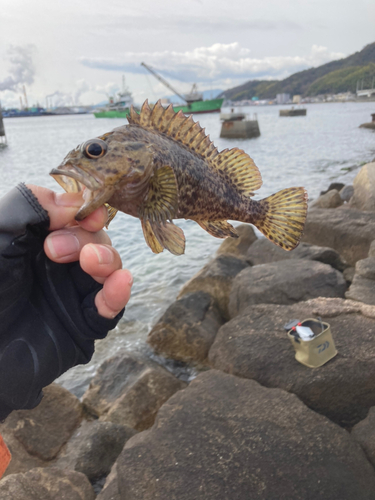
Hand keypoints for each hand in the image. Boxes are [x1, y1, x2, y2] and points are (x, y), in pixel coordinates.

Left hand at [27, 185, 131, 318]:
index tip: (88, 213)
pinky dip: (118, 293)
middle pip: (95, 238)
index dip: (88, 209)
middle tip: (54, 250)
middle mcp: (60, 263)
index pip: (76, 214)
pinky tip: (120, 283)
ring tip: (90, 262)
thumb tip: (75, 201)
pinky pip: (111, 306)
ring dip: (106, 260)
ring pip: (109, 267)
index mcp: (38, 238)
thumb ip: (28, 207)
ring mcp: (74, 291)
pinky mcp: (84, 322)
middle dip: (84, 238)